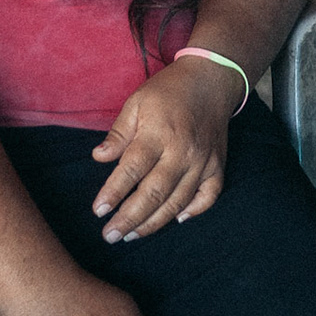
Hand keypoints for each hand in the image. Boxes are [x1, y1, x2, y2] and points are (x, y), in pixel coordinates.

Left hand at [91, 55, 240, 241]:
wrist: (212, 79)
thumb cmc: (168, 90)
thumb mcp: (136, 102)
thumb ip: (119, 133)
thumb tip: (99, 158)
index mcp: (159, 133)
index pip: (132, 169)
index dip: (114, 192)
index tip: (98, 211)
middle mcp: (183, 151)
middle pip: (154, 193)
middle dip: (130, 218)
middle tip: (110, 236)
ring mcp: (203, 160)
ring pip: (178, 201)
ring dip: (154, 222)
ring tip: (132, 235)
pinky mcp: (217, 164)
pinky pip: (209, 195)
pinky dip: (195, 211)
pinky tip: (176, 219)